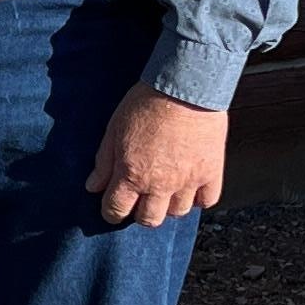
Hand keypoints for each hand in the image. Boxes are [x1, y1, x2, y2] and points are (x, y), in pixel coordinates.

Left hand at [88, 82, 228, 227]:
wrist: (185, 85)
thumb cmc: (147, 102)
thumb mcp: (114, 129)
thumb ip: (104, 161)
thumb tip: (93, 186)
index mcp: (131, 174)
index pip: (116, 210)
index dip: (111, 211)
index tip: (113, 206)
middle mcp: (159, 184)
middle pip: (148, 220)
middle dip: (140, 213)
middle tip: (140, 198)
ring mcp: (187, 181)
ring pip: (177, 212)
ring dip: (168, 205)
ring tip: (165, 190)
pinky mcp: (211, 172)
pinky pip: (207, 201)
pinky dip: (198, 198)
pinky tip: (190, 186)